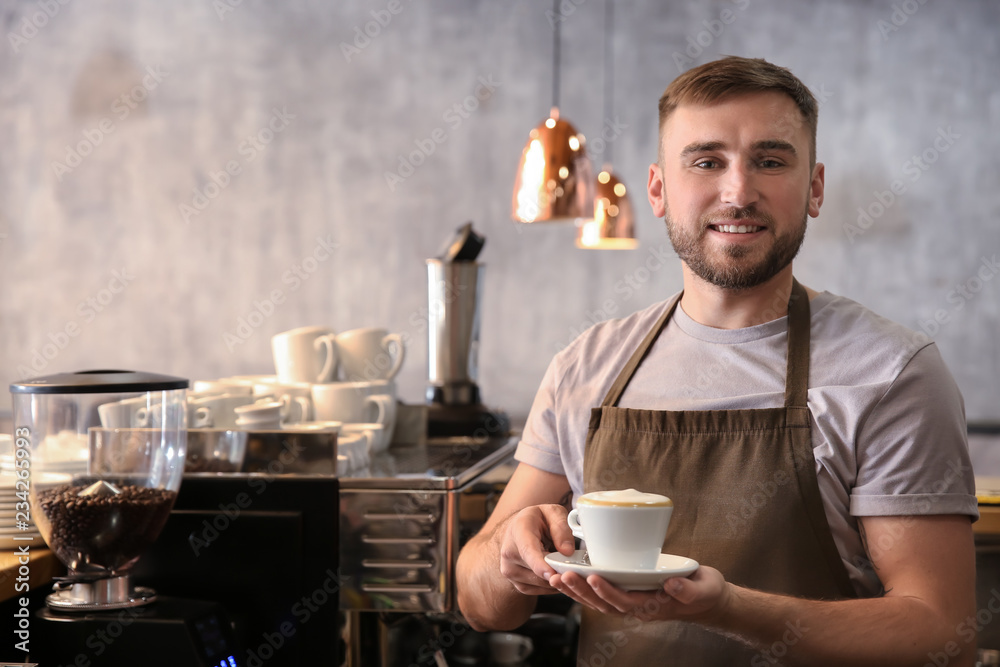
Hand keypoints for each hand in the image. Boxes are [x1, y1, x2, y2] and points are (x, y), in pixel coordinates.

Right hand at [495, 504, 576, 595]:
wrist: (520, 528)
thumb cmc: (538, 519)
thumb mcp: (553, 513)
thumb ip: (561, 529)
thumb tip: (567, 552)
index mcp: (519, 530)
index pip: (528, 551)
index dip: (540, 565)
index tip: (552, 574)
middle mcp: (509, 552)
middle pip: (537, 571)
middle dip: (558, 572)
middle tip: (576, 567)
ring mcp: (509, 570)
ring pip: (539, 583)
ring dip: (555, 579)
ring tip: (565, 566)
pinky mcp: (515, 583)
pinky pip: (538, 590)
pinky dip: (551, 586)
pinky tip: (557, 574)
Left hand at [549, 565, 729, 622]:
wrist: (707, 598)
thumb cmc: (705, 592)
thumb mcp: (705, 589)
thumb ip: (688, 589)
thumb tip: (670, 584)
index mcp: (653, 605)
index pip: (625, 601)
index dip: (607, 591)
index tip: (592, 576)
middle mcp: (638, 606)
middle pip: (605, 603)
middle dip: (583, 591)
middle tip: (564, 575)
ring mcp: (632, 601)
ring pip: (599, 601)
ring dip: (578, 591)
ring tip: (558, 577)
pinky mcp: (629, 593)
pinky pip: (602, 594)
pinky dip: (584, 588)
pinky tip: (569, 578)